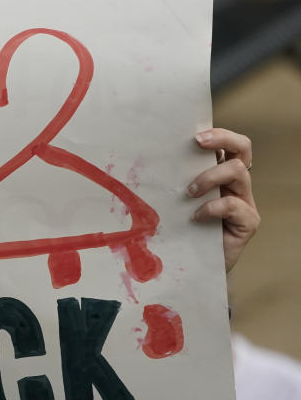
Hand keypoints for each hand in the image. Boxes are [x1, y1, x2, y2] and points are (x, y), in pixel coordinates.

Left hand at [187, 128, 258, 271]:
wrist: (195, 264)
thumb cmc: (183, 228)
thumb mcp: (177, 200)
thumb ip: (176, 181)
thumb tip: (151, 159)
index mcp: (220, 173)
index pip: (230, 144)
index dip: (219, 134)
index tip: (195, 136)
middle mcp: (236, 184)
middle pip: (243, 149)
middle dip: (222, 140)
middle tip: (198, 143)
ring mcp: (245, 202)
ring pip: (238, 172)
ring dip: (210, 177)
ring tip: (188, 192)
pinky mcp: (248, 222)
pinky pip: (233, 205)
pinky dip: (212, 207)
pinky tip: (195, 217)